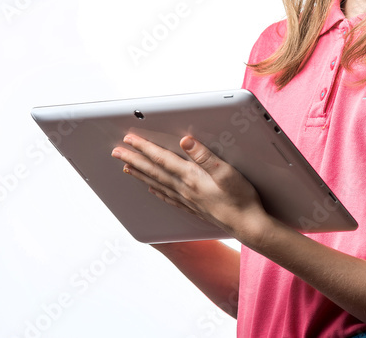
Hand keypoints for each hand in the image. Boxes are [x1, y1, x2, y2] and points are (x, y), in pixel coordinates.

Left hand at [112, 133, 269, 241]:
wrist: (248, 226)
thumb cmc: (241, 199)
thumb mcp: (227, 171)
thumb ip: (205, 155)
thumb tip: (185, 141)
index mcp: (191, 177)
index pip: (161, 159)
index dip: (144, 148)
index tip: (129, 140)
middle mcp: (185, 189)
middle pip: (153, 171)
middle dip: (133, 159)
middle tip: (117, 152)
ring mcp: (187, 200)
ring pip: (157, 184)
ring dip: (140, 174)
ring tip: (126, 167)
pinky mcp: (193, 208)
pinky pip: (167, 197)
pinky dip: (156, 190)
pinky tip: (151, 189)